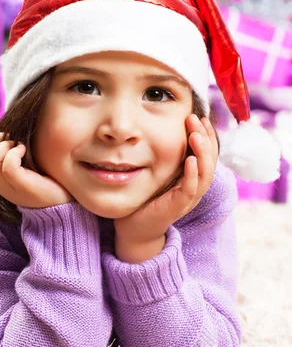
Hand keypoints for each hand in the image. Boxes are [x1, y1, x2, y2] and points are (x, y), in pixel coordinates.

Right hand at [0, 132, 72, 207]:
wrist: (66, 204)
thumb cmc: (51, 180)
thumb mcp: (29, 164)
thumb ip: (17, 152)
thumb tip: (14, 128)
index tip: (10, 137)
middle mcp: (0, 184)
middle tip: (15, 141)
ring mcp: (10, 188)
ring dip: (5, 146)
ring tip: (21, 147)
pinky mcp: (23, 188)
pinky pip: (8, 167)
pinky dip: (15, 154)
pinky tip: (25, 152)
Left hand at [114, 115, 218, 256]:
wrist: (135, 229)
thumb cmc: (147, 199)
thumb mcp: (160, 173)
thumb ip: (167, 158)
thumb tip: (163, 130)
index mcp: (192, 179)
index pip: (207, 154)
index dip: (207, 135)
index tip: (200, 117)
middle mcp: (195, 188)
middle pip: (210, 161)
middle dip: (206, 138)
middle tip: (196, 119)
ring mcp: (189, 198)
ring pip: (205, 174)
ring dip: (203, 153)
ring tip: (196, 135)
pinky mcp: (178, 207)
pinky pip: (191, 189)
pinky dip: (192, 174)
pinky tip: (190, 160)